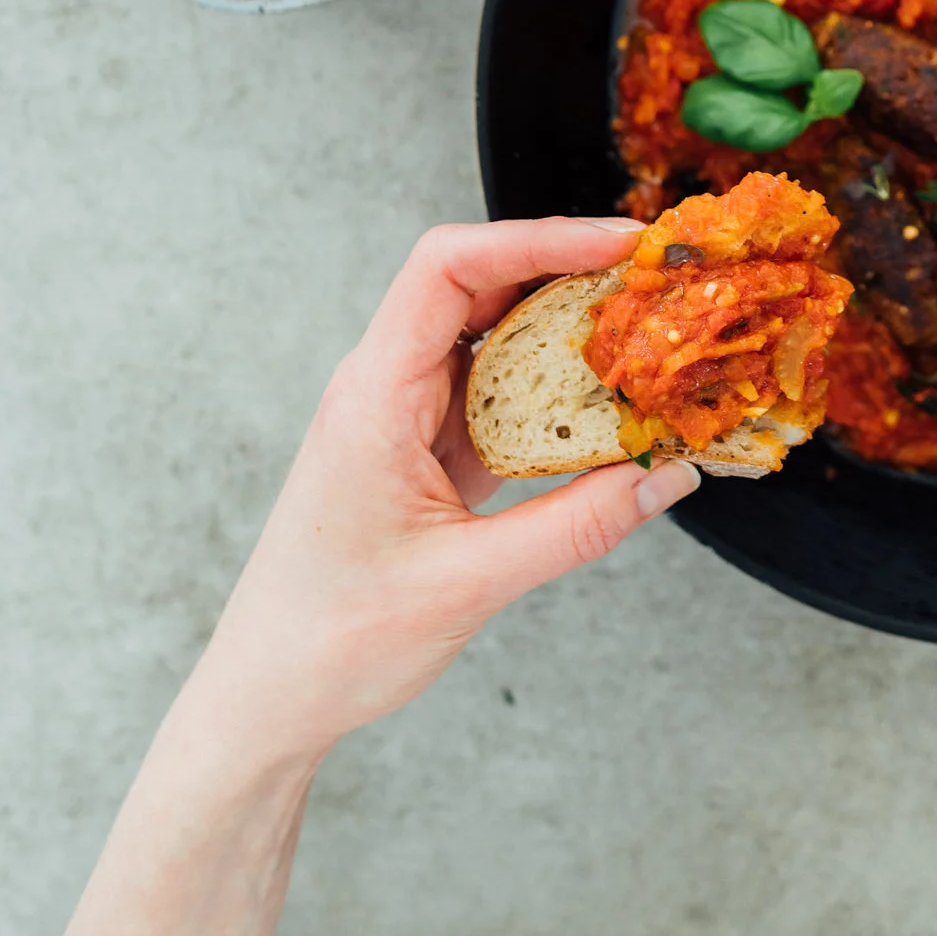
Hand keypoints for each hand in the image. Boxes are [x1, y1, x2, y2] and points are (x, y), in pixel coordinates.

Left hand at [189, 218, 695, 768]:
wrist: (268, 698)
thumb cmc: (332, 641)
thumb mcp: (467, 584)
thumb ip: (577, 527)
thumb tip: (669, 474)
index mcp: (373, 396)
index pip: (449, 266)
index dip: (536, 237)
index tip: (618, 244)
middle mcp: (384, 387)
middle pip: (481, 286)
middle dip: (570, 271)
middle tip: (653, 281)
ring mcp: (404, 416)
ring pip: (493, 337)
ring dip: (566, 330)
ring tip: (644, 333)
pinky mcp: (425, 450)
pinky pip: (496, 392)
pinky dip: (553, 389)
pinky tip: (606, 404)